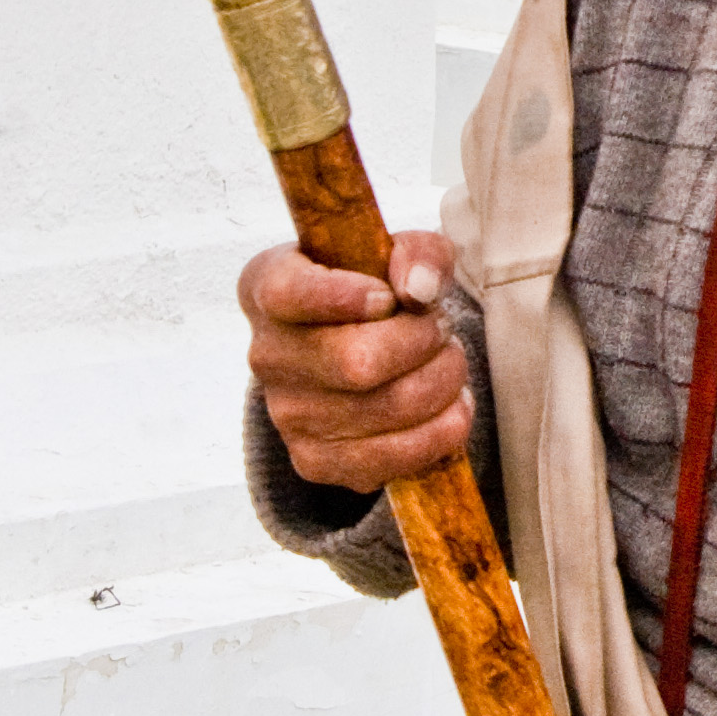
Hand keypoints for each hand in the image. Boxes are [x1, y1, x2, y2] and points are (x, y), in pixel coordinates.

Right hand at [240, 231, 467, 494]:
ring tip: (447, 363)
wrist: (361, 352)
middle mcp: (266, 355)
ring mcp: (285, 415)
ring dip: (443, 383)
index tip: (387, 297)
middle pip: (357, 362)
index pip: (290, 294)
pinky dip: (441, 432)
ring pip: (389, 408)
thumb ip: (419, 254)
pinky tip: (449, 407)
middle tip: (440, 328)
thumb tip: (418, 290)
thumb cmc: (379, 291)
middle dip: (423, 341)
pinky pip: (394, 457)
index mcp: (268, 287)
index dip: (344, 297)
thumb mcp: (402, 254)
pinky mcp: (313, 461)